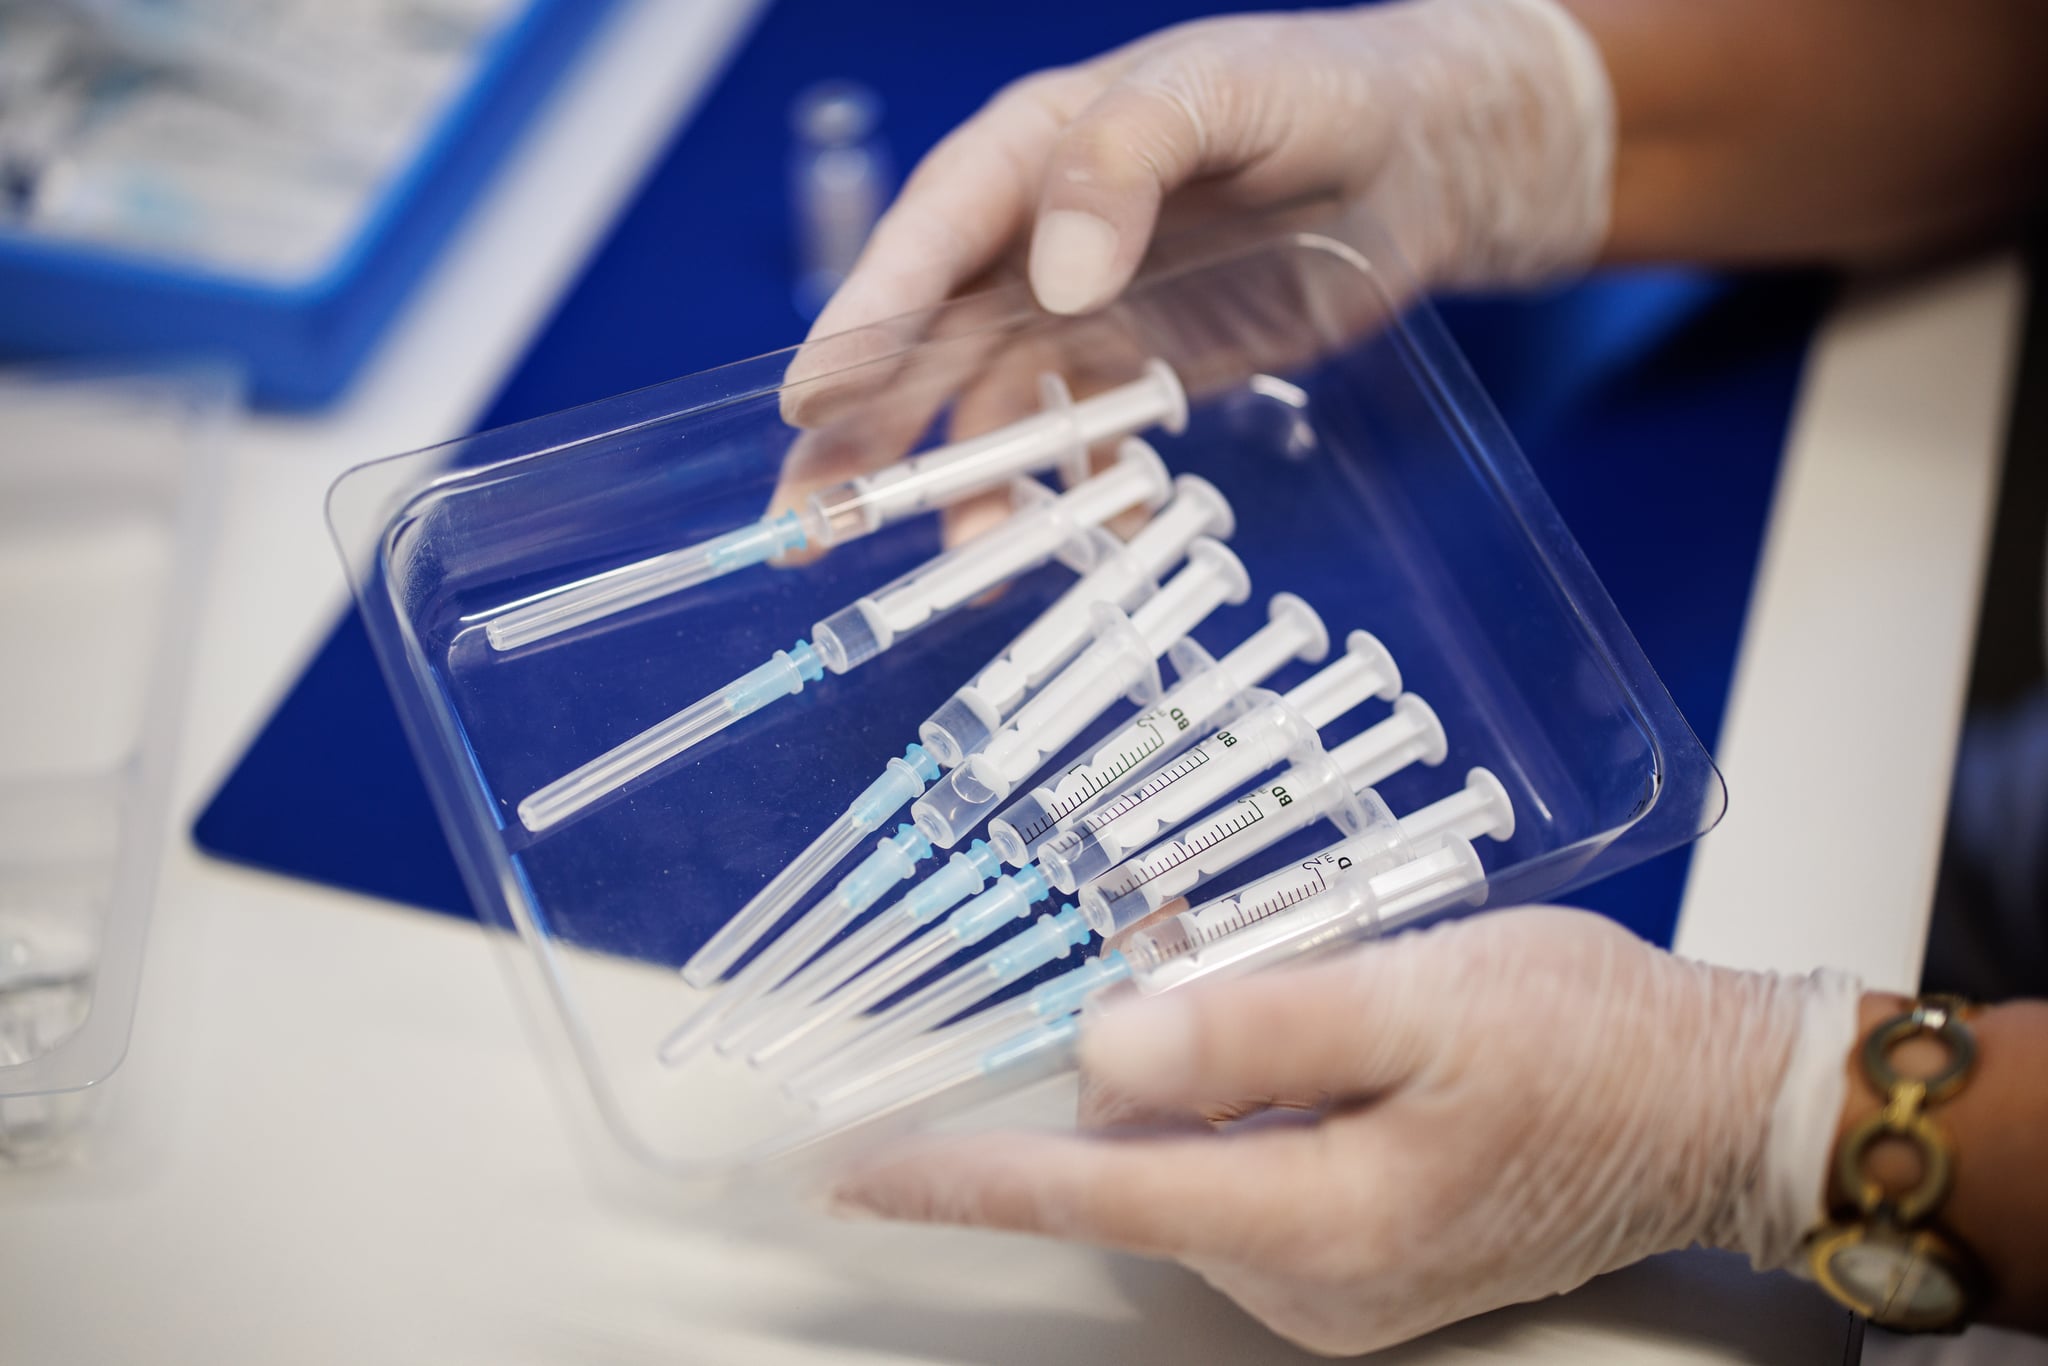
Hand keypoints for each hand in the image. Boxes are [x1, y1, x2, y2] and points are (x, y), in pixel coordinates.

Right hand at [771, 0, 1615, 527]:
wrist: (1423, 156)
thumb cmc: (1320, 92)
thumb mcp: (1226, 91)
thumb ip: (1130, 156)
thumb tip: (1059, 275)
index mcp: (1031, 152)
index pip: (928, 239)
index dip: (864, 322)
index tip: (811, 402)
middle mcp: (1036, 241)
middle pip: (928, 344)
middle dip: (865, 436)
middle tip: (810, 525)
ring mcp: (1084, 313)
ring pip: (998, 413)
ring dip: (971, 490)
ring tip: (966, 565)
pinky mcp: (1140, 371)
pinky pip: (1089, 446)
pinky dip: (1082, 501)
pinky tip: (1088, 549)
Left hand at [831, 908, 1861, 1355]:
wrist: (1711, 1104)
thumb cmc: (1588, 1040)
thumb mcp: (1420, 1000)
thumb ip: (1255, 1030)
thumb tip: (1103, 1053)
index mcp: (1318, 1222)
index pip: (1089, 1195)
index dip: (960, 1177)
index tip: (853, 1168)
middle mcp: (1309, 1283)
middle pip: (1124, 1183)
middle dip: (1075, 1089)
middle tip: (1085, 989)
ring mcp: (1333, 1283)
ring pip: (1177, 1176)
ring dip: (1157, 1089)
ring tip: (1222, 987)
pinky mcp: (1354, 1256)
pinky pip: (1233, 1179)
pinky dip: (1213, 1109)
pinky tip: (1259, 1036)